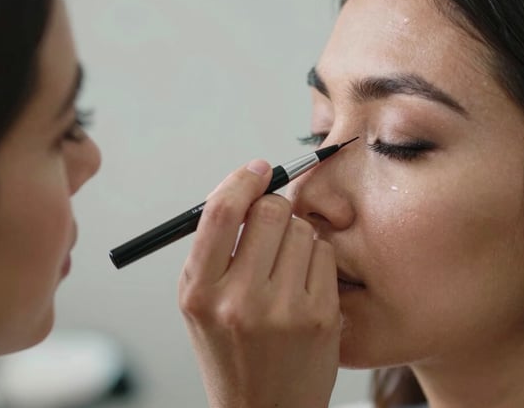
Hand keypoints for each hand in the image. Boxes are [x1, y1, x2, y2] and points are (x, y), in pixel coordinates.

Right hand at [179, 159, 340, 407]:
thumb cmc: (230, 353)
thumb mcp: (200, 303)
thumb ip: (214, 248)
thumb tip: (247, 190)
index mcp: (200, 292)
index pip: (223, 212)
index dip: (242, 180)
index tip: (257, 171)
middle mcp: (239, 300)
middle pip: (270, 211)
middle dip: (273, 207)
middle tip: (271, 221)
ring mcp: (284, 310)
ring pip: (302, 229)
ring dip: (296, 235)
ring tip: (284, 266)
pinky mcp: (320, 317)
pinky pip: (324, 254)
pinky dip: (315, 258)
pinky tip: (303, 283)